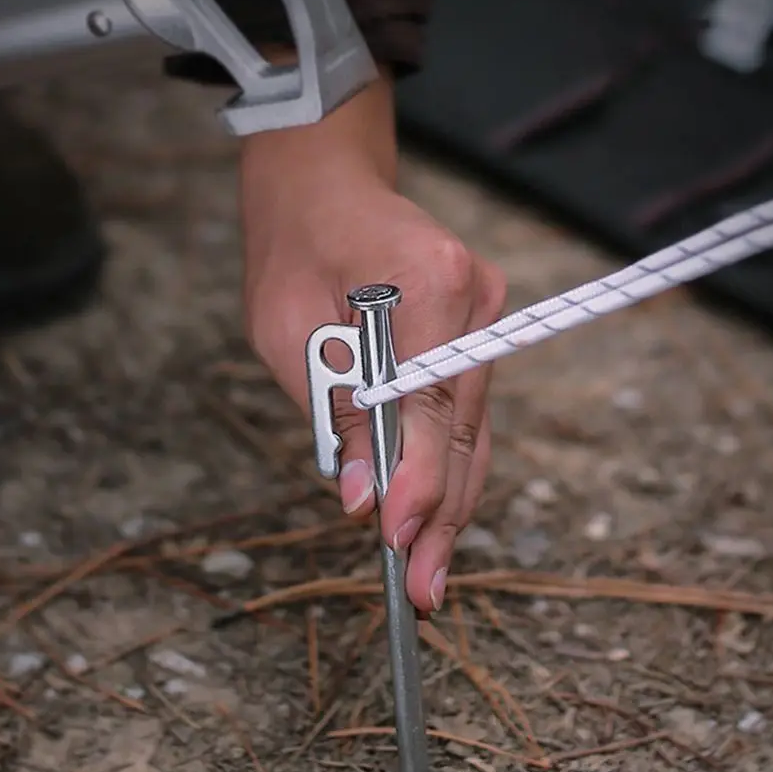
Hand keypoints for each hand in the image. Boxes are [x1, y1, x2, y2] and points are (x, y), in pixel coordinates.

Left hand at [239, 75, 505, 614]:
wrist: (324, 183)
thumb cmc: (293, 246)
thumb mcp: (289, 330)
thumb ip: (337, 412)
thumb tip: (365, 498)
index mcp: (427, 283)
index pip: (432, 405)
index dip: (420, 481)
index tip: (397, 540)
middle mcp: (474, 299)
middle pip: (464, 429)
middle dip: (440, 512)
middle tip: (424, 589)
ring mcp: (484, 314)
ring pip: (472, 430)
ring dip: (449, 500)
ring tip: (431, 571)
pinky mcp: (476, 331)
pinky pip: (464, 412)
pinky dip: (448, 464)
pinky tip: (436, 514)